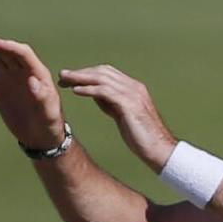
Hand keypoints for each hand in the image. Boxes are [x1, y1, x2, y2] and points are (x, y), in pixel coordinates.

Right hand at [0, 34, 66, 152]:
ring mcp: (11, 78)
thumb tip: (32, 81)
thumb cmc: (49, 123)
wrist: (40, 135)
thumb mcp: (49, 112)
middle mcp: (23, 72)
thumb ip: (42, 97)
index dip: (10, 47)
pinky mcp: (0, 88)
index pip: (23, 53)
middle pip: (8, 52)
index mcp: (37, 73)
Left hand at [59, 64, 175, 171]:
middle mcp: (134, 87)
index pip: (107, 73)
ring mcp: (133, 94)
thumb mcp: (124, 116)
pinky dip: (89, 89)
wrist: (159, 150)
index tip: (71, 78)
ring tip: (64, 80)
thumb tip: (95, 95)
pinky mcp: (130, 104)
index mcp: (133, 88)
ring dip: (81, 77)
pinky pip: (105, 91)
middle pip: (103, 72)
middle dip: (81, 72)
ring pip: (102, 78)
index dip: (88, 73)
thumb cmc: (142, 138)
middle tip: (62, 75)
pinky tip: (76, 90)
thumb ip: (111, 103)